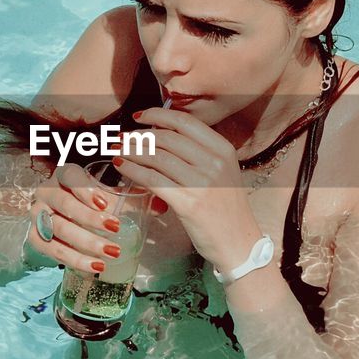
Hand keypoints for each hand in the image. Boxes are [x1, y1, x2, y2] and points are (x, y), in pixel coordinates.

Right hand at [25, 163, 126, 274]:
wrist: (64, 220)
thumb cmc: (90, 203)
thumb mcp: (109, 197)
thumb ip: (133, 199)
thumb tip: (162, 206)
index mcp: (63, 175)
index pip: (69, 175)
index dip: (85, 189)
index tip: (104, 203)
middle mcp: (46, 192)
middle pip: (64, 203)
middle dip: (89, 218)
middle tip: (116, 228)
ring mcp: (38, 215)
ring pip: (57, 228)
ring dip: (86, 242)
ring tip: (112, 253)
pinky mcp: (35, 237)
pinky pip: (51, 249)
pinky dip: (74, 259)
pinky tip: (95, 266)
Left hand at [113, 108, 261, 269]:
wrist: (239, 243)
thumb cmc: (226, 208)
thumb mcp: (223, 172)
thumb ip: (199, 154)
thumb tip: (159, 136)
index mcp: (223, 149)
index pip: (185, 122)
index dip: (157, 115)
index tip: (139, 117)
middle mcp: (214, 162)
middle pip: (167, 138)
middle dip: (139, 136)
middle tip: (122, 139)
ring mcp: (202, 183)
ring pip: (156, 157)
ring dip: (132, 152)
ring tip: (118, 152)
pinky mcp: (188, 203)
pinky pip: (152, 179)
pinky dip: (132, 170)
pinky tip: (121, 167)